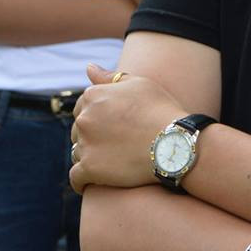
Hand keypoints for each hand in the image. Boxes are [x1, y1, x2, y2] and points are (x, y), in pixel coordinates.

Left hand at [69, 63, 184, 192]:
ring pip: (77, 153)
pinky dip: (81, 181)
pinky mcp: (90, 168)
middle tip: (113, 145)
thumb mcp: (139, 84)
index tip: (110, 126)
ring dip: (88, 157)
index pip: (82, 106)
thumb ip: (110, 77)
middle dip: (91, 136)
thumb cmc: (162, 110)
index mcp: (93, 96)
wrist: (175, 143)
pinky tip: (89, 183)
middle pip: (78, 130)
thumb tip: (88, 67)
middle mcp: (84, 118)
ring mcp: (85, 144)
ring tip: (110, 163)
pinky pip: (75, 178)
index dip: (96, 117)